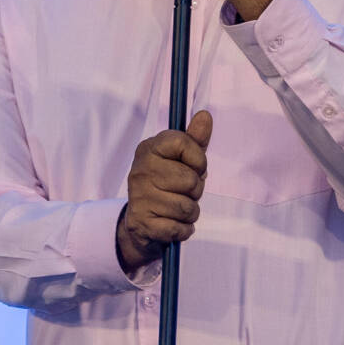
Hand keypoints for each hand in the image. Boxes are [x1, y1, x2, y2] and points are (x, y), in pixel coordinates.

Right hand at [117, 111, 212, 272]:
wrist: (141, 223)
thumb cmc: (167, 186)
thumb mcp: (181, 160)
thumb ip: (194, 139)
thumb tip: (205, 115)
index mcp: (148, 149)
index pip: (182, 142)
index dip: (198, 158)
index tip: (195, 167)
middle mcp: (139, 171)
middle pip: (190, 179)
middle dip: (196, 190)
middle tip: (184, 192)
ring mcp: (139, 198)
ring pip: (187, 207)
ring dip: (191, 212)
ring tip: (178, 209)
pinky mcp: (142, 224)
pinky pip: (180, 228)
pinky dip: (184, 229)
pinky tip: (174, 224)